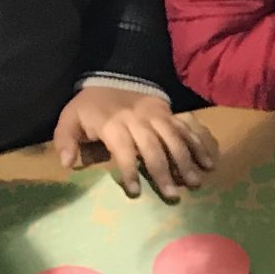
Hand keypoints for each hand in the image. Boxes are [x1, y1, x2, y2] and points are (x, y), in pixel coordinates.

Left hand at [53, 86, 218, 199]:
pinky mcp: (170, 115)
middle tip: (172, 195)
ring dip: (185, 161)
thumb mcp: (70, 119)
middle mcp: (137, 119)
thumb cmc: (91, 108)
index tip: (135, 192)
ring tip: (195, 183)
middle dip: (163, 171)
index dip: (129, 169)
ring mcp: (157, 116)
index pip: (122, 148)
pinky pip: (187, 129)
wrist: (113, 78)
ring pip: (174, 138)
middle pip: (153, 146)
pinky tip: (209, 164)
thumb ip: (66, 140)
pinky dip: (199, 145)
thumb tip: (67, 163)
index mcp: (112, 123)